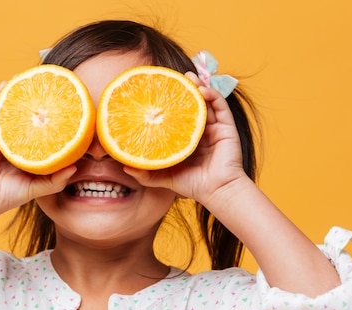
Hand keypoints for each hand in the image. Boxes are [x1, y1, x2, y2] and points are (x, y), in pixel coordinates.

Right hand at [0, 83, 76, 217]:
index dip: (56, 124)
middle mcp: (18, 141)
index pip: (46, 134)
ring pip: (15, 113)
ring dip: (21, 96)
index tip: (71, 112)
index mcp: (30, 152)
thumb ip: (56, 180)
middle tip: (54, 89)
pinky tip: (5, 84)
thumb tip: (75, 167)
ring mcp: (4, 136)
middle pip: (32, 120)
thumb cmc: (10, 194)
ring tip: (32, 80)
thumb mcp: (39, 188)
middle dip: (41, 106)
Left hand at [124, 72, 248, 206]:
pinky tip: (201, 89)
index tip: (157, 91)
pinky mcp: (227, 128)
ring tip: (187, 76)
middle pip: (192, 105)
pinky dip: (212, 95)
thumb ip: (146, 174)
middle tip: (172, 77)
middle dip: (183, 89)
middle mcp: (202, 131)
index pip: (178, 116)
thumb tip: (125, 168)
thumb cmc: (193, 185)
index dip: (170, 103)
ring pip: (206, 101)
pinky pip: (221, 106)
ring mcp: (215, 128)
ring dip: (197, 87)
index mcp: (187, 139)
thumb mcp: (164, 178)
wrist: (216, 191)